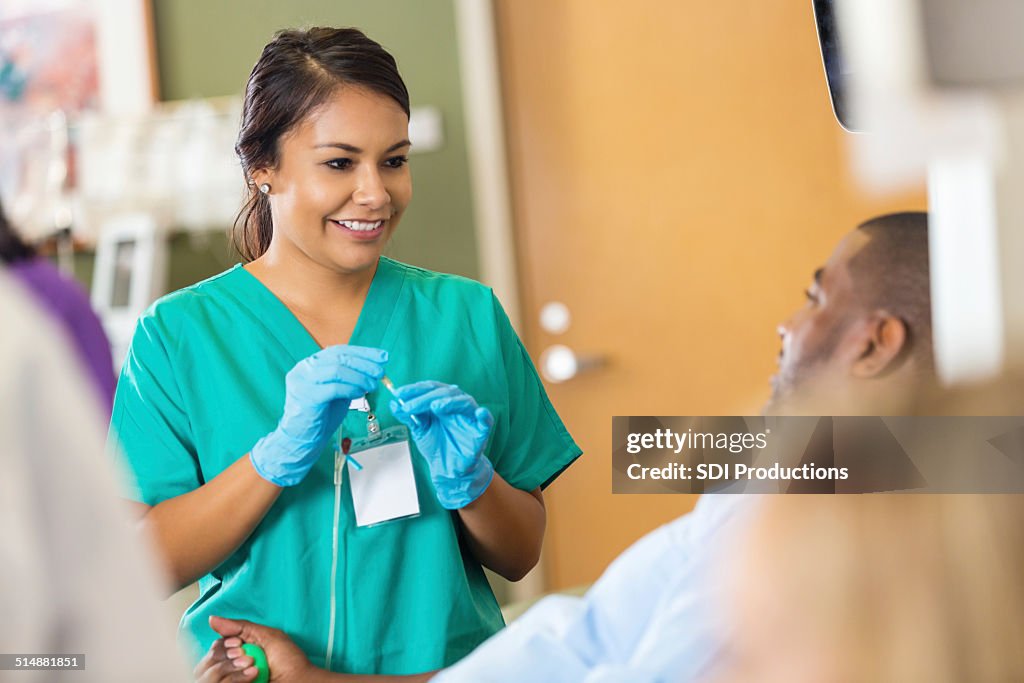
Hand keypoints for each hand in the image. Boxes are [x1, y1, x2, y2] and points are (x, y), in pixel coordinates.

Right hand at [194, 615, 313, 682]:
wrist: (299, 680)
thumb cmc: (288, 661)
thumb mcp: (266, 636)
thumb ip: (239, 627)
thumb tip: (213, 619)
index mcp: (236, 654)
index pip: (213, 649)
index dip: (223, 645)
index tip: (239, 644)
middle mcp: (229, 670)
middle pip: (205, 663)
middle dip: (226, 657)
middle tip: (248, 658)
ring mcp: (230, 681)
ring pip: (209, 677)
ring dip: (232, 669)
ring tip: (254, 669)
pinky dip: (236, 680)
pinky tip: (253, 678)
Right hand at [251, 346, 386, 486]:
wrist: (301, 440)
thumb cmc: (320, 415)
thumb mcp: (338, 391)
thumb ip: (350, 378)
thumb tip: (375, 368)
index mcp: (310, 364)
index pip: (338, 351)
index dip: (363, 352)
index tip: (383, 357)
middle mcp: (303, 369)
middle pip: (338, 358)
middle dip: (364, 363)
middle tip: (380, 371)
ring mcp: (302, 382)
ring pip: (336, 370)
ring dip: (360, 377)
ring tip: (372, 385)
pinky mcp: (306, 397)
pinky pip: (333, 388)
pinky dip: (351, 389)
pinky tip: (360, 394)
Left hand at [390, 381, 494, 508]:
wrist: (448, 469)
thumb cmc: (437, 446)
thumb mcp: (419, 430)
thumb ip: (408, 416)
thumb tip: (394, 403)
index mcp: (442, 401)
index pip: (430, 389)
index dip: (415, 389)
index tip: (399, 393)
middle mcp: (457, 405)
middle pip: (444, 393)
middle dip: (424, 397)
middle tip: (409, 405)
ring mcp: (470, 416)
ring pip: (463, 401)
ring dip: (449, 402)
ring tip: (435, 406)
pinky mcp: (481, 430)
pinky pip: (486, 420)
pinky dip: (484, 415)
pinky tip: (480, 412)